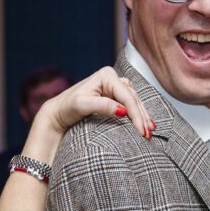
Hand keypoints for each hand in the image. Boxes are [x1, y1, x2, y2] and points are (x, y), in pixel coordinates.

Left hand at [32, 66, 153, 141]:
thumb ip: (103, 106)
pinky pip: (130, 105)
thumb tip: (123, 111)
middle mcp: (112, 78)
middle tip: (148, 134)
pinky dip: (138, 115)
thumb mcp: (83, 105)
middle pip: (133, 99)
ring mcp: (114, 87)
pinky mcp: (114, 96)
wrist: (59, 112)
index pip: (126, 96)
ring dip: (143, 116)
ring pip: (134, 102)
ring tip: (150, 131)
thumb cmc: (67, 107)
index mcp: (106, 76)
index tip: (141, 130)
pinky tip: (146, 123)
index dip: (135, 114)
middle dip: (141, 117)